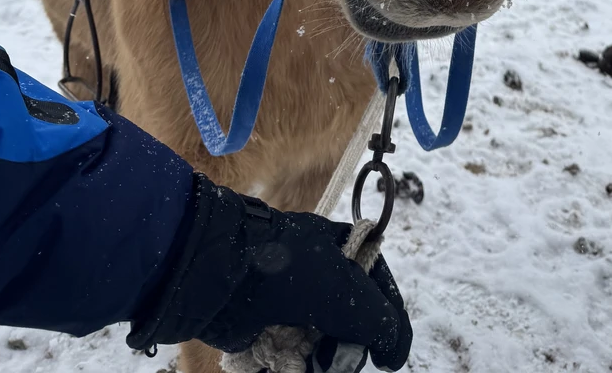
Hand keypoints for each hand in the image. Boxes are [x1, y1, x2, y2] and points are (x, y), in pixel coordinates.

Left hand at [128, 178, 411, 369]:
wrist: (217, 276)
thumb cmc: (286, 271)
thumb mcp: (344, 289)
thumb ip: (379, 320)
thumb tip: (394, 353)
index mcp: (339, 250)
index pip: (377, 287)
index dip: (385, 321)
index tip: (386, 355)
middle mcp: (317, 278)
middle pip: (350, 326)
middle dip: (345, 351)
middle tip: (332, 359)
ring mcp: (290, 306)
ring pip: (320, 350)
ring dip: (317, 365)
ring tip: (302, 364)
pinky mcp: (263, 333)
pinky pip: (288, 360)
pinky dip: (289, 369)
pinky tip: (282, 366)